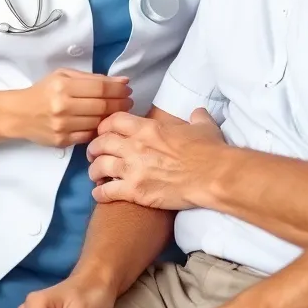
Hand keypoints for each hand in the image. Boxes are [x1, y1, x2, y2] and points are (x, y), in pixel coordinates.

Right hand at [10, 68, 132, 147]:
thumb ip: (92, 78)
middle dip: (120, 103)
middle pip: (102, 106)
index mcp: (63, 85)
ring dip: (113, 117)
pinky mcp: (62, 141)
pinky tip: (105, 124)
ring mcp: (62, 125)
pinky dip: (100, 130)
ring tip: (120, 111)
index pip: (100, 87)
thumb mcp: (63, 75)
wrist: (20, 114)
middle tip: (129, 101)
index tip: (128, 88)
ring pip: (97, 122)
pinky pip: (88, 136)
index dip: (118, 89)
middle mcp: (63, 106)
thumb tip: (122, 81)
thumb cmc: (44, 91)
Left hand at [88, 108, 224, 209]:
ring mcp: (133, 169)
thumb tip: (198, 113)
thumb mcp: (202, 126)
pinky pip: (107, 191)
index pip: (114, 121)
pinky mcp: (135, 191)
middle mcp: (135, 146)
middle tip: (94, 153)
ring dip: (94, 170)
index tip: (104, 132)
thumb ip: (196, 117)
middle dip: (94, 148)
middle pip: (101, 142)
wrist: (213, 176)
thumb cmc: (209, 151)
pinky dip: (99, 193)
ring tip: (95, 175)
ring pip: (99, 166)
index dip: (105, 126)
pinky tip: (99, 194)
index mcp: (148, 128)